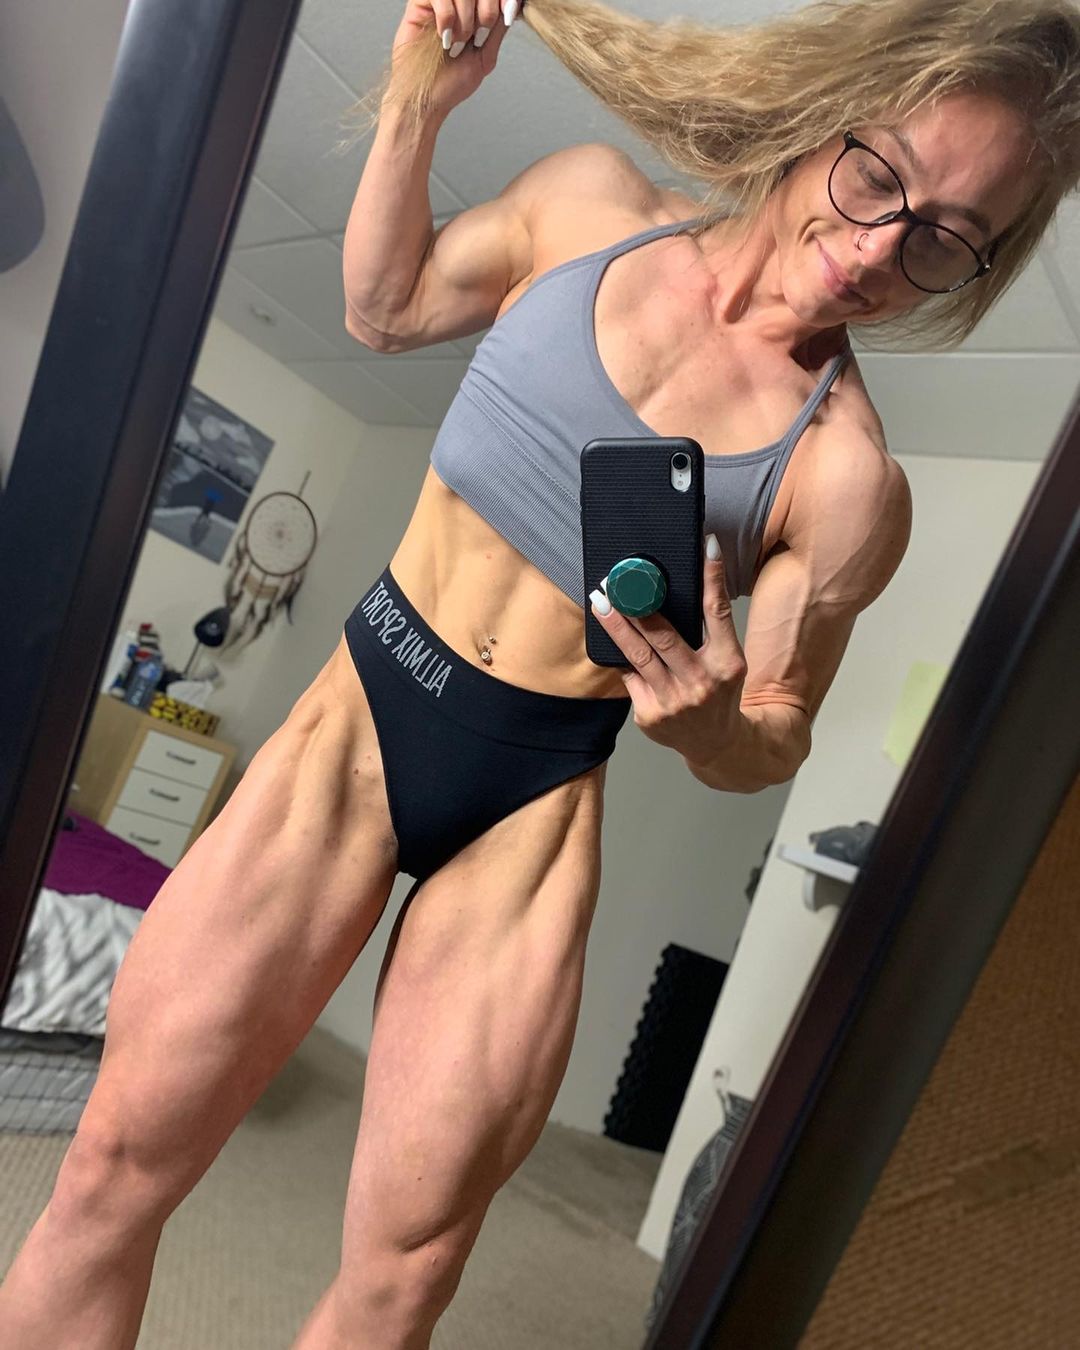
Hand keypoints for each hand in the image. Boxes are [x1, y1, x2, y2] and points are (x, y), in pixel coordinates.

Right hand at [392, 0, 512, 114]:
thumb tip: (514, 4)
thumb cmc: (450, 84)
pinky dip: (446, 17)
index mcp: (475, 13)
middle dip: (485, 12)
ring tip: (455, 42)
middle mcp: (458, 3)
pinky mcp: (420, 3)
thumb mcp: (485, 57)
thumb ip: (499, 30)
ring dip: (464, 19)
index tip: (506, 11)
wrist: (425, 98)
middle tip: (475, 37)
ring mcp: (440, 2)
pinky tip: (442, 36)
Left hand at [589, 536, 748, 759]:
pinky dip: (623, 658)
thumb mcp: (728, 659)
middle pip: (663, 636)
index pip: (718, 612)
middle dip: (636, 607)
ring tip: (600, 603)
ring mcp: (673, 702)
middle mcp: (701, 683)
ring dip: (616, 627)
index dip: (712, 577)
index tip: (705, 546)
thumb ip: (710, 629)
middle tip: (616, 583)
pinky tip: (612, 642)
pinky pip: (629, 677)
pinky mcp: (650, 717)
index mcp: (728, 663)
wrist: (718, 745)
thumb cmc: (720, 692)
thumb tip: (681, 583)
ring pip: (637, 656)